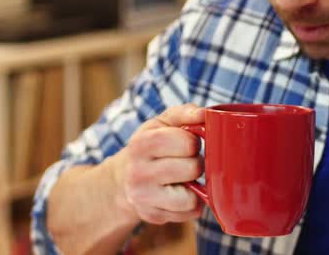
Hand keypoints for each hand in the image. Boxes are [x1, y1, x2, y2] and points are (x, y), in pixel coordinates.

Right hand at [112, 103, 205, 224]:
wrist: (123, 178)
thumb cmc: (152, 146)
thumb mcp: (163, 123)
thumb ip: (186, 113)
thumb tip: (205, 114)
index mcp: (142, 143)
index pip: (187, 143)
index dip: (194, 142)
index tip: (187, 142)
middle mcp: (139, 172)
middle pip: (193, 168)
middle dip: (196, 163)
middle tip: (186, 161)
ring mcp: (144, 198)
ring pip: (192, 196)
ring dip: (195, 186)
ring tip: (185, 178)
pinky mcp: (153, 215)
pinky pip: (190, 212)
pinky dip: (192, 203)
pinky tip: (181, 193)